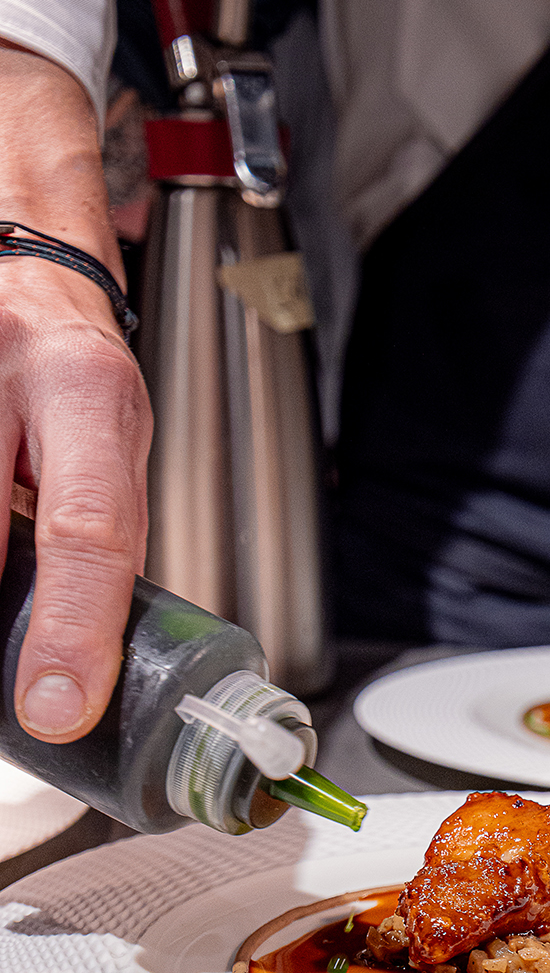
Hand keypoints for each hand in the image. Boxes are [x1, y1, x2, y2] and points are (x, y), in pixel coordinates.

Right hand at [0, 41, 151, 742]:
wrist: (18, 265)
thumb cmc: (71, 357)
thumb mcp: (115, 437)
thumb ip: (108, 533)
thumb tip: (99, 645)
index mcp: (87, 395)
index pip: (89, 533)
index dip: (71, 632)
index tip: (55, 708)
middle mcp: (7, 380)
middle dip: (8, 630)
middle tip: (19, 692)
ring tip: (15, 612)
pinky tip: (1, 572)